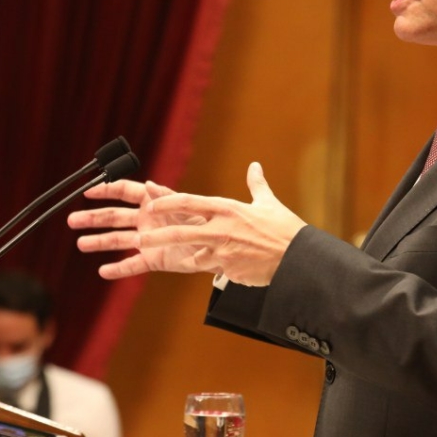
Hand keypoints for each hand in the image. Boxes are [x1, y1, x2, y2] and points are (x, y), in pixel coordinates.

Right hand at [67, 179, 208, 278]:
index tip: (87, 192)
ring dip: (99, 241)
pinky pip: (132, 265)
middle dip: (93, 218)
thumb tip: (149, 184)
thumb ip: (166, 197)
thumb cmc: (206, 220)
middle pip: (114, 216)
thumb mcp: (187, 206)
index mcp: (153, 202)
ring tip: (80, 244)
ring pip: (118, 240)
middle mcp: (146, 219)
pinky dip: (119, 269)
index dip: (106, 190)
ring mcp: (147, 240)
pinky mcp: (153, 259)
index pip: (125, 192)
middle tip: (71, 220)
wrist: (220, 246)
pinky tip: (103, 271)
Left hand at [141, 161, 305, 285]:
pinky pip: (211, 268)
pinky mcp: (229, 269)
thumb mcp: (269, 203)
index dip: (167, 202)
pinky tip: (206, 265)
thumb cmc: (285, 230)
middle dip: (157, 235)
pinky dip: (208, 266)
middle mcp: (221, 228)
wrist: (298, 259)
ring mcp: (223, 251)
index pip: (189, 202)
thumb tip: (255, 166)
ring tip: (153, 253)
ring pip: (191, 253)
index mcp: (228, 209)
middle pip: (181, 231)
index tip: (150, 202)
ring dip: (176, 253)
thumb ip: (256, 184)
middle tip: (139, 238)